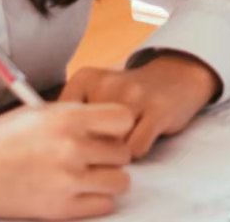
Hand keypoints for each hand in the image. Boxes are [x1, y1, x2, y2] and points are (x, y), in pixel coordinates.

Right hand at [0, 102, 135, 219]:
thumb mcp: (38, 113)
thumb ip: (75, 115)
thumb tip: (105, 123)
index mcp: (68, 119)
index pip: (124, 119)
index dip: (117, 126)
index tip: (106, 131)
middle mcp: (72, 149)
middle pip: (123, 153)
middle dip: (110, 154)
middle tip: (92, 157)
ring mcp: (68, 181)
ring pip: (120, 181)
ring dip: (108, 179)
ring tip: (88, 176)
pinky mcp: (61, 209)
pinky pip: (104, 205)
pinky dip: (96, 200)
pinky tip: (79, 192)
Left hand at [59, 53, 220, 158]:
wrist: (175, 76)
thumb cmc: (127, 94)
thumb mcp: (94, 93)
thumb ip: (70, 115)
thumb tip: (54, 149)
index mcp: (85, 78)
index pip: (62, 124)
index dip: (71, 140)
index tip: (79, 140)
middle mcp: (107, 84)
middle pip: (86, 138)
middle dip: (93, 150)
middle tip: (103, 145)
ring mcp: (134, 95)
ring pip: (110, 146)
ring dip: (116, 153)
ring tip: (123, 143)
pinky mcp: (158, 110)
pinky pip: (136, 148)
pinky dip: (137, 152)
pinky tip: (141, 140)